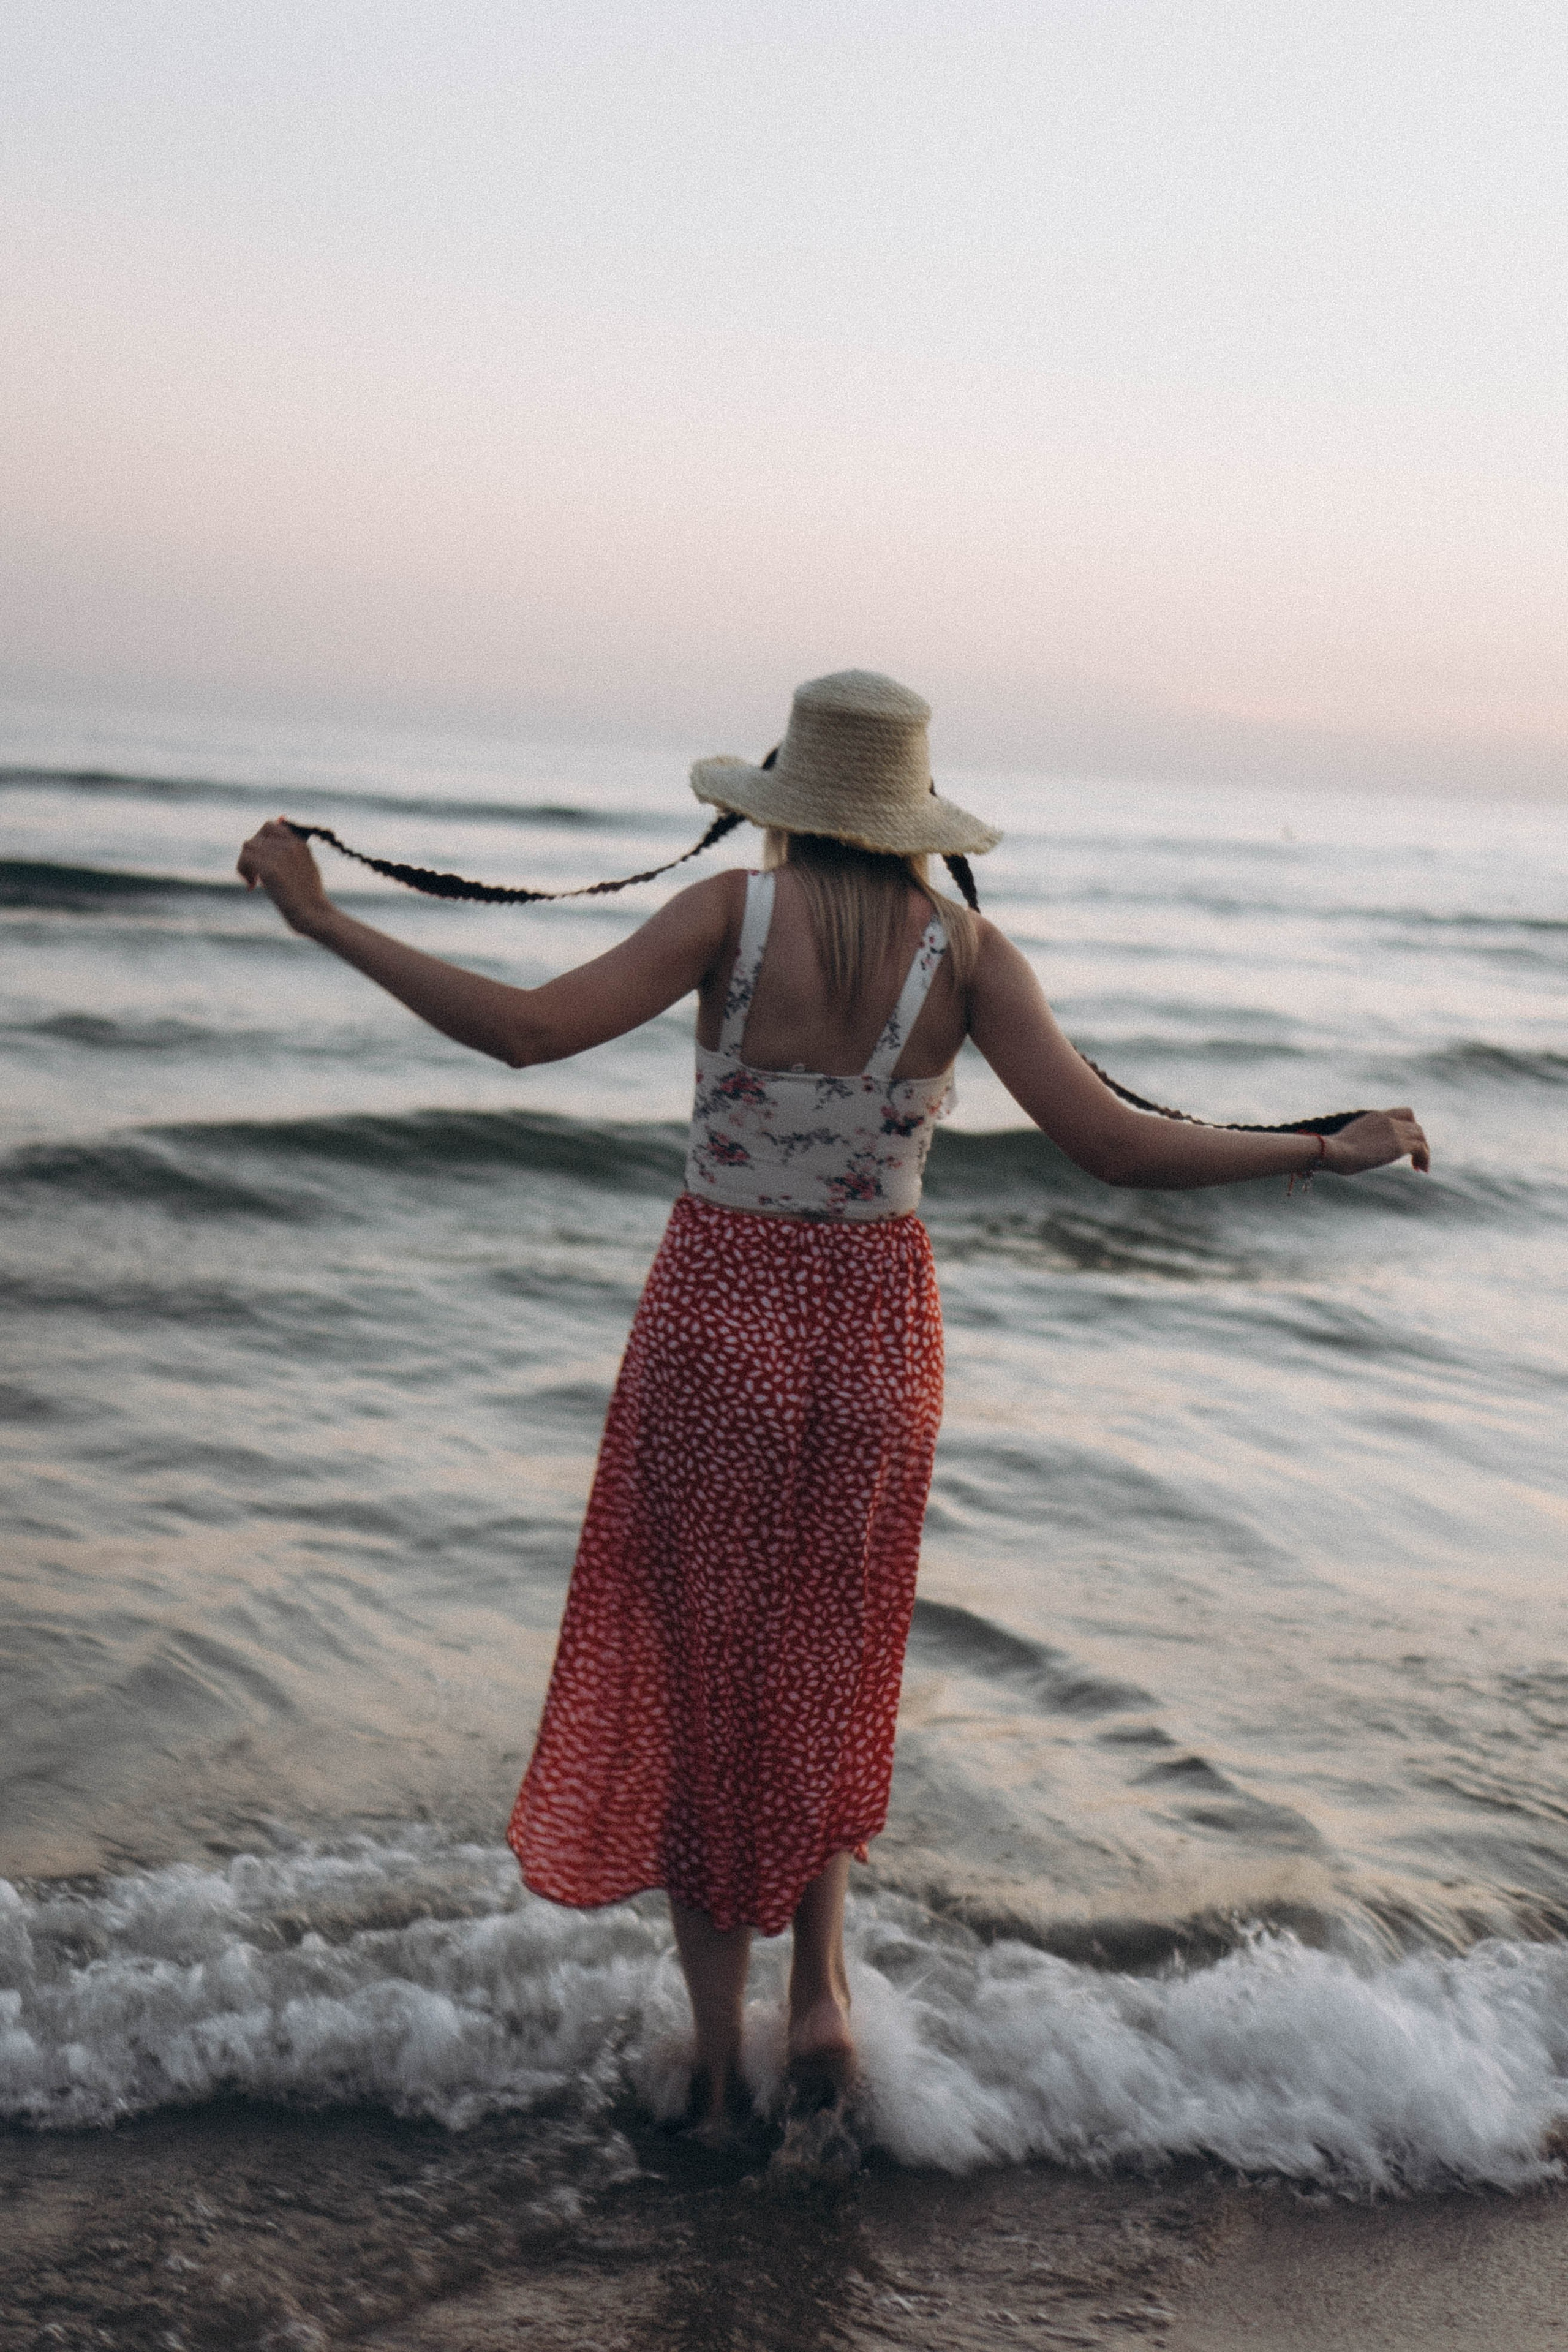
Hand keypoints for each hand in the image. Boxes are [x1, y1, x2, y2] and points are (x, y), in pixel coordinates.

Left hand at [236, 819, 330, 934]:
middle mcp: (290, 846)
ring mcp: (281, 856)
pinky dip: (243, 871)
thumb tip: (275, 837)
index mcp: (300, 844)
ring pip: (248, 846)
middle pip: (256, 837)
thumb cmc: (310, 898)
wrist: (314, 914)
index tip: (262, 859)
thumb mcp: (307, 867)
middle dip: (252, 854)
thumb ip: (293, 852)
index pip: (271, 827)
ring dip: (245, 863)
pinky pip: (245, 859)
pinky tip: (252, 886)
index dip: (261, 841)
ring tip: (253, 880)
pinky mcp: (271, 870)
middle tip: (255, 873)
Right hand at [1322, 1108, 1429, 1176]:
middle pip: (1416, 1126)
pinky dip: (1425, 1158)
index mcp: (1375, 1116)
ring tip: (1421, 1167)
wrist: (1336, 1151)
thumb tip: (1349, 1153)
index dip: (1410, 1127)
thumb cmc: (1333, 1151)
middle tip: (1415, 1159)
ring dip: (1424, 1152)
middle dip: (1418, 1142)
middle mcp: (1388, 1120)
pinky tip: (1421, 1170)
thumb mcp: (1347, 1140)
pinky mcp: (1400, 1145)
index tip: (1406, 1142)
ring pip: (1421, 1137)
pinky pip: (1421, 1149)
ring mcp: (1395, 1131)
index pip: (1404, 1113)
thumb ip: (1357, 1141)